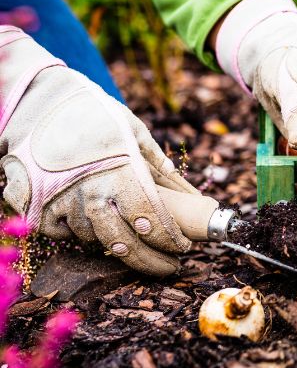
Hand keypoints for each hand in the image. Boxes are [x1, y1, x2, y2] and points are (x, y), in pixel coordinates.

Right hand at [0, 27, 206, 275]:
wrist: (38, 100)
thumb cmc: (94, 114)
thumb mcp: (134, 131)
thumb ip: (159, 164)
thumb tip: (188, 191)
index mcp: (120, 172)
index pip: (151, 220)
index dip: (169, 239)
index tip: (183, 247)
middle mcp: (90, 191)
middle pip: (124, 243)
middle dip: (150, 260)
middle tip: (169, 266)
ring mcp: (60, 200)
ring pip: (92, 240)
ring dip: (116, 246)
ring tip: (135, 244)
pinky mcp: (35, 205)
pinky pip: (60, 234)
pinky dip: (77, 236)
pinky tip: (94, 231)